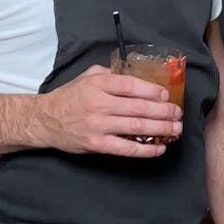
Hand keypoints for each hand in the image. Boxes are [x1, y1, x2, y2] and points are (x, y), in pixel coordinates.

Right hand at [35, 66, 181, 157]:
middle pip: (139, 107)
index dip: (153, 91)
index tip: (167, 95)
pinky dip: (145, 149)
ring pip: (136, 127)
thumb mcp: (88, 77)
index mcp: (99, 84)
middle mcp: (100, 104)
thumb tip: (137, 77)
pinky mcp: (97, 144)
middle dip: (164, 111)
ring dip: (161, 129)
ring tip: (176, 130)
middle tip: (178, 114)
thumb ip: (111, 74)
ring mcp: (98, 125)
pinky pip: (126, 148)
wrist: (45, 119)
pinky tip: (159, 148)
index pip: (132, 86)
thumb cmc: (70, 97)